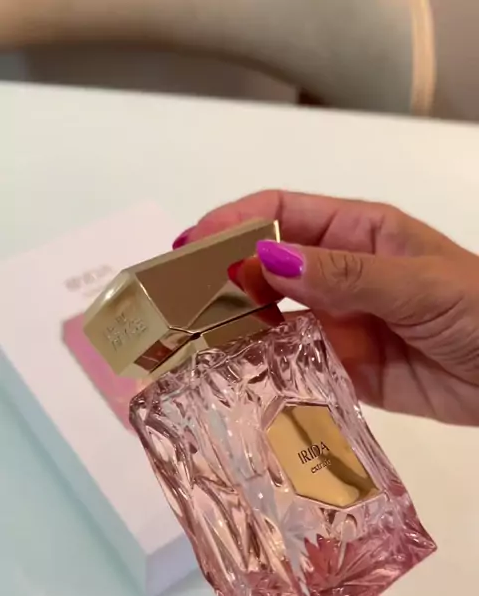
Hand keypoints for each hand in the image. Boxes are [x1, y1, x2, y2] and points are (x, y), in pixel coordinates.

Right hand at [182, 191, 478, 425]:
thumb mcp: (418, 284)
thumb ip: (346, 275)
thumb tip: (268, 261)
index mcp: (357, 231)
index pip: (279, 214)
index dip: (230, 225)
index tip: (188, 249)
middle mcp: (340, 274)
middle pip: (265, 268)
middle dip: (219, 281)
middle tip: (176, 308)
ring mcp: (340, 323)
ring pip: (273, 320)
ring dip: (235, 330)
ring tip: (191, 348)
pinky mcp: (345, 370)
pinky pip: (295, 367)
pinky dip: (265, 372)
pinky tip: (236, 381)